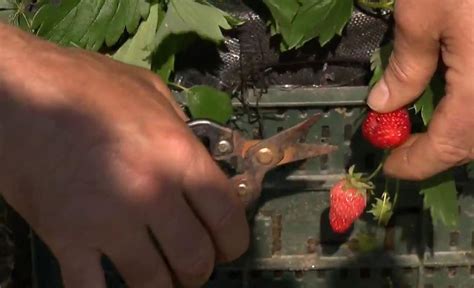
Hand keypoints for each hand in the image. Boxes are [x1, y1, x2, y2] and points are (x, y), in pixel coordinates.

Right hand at [0, 25, 248, 287]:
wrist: (20, 94)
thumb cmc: (87, 85)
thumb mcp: (151, 92)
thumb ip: (183, 128)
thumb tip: (200, 155)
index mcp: (179, 157)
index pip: (228, 219)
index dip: (234, 241)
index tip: (227, 246)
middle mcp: (153, 195)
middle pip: (196, 259)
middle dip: (199, 268)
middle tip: (191, 263)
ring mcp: (109, 223)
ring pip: (153, 283)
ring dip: (162, 284)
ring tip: (159, 275)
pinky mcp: (67, 239)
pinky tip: (111, 283)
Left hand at [367, 0, 473, 179]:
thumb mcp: (423, 14)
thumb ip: (406, 67)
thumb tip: (383, 105)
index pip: (451, 147)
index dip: (416, 163)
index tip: (388, 166)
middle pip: (473, 141)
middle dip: (435, 148)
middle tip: (399, 141)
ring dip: (455, 130)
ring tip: (421, 122)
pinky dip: (469, 107)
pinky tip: (450, 94)